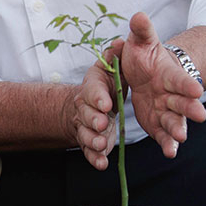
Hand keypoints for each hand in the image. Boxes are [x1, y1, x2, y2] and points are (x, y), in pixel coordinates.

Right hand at [65, 38, 124, 170]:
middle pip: (86, 114)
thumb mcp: (112, 67)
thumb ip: (116, 55)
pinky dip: (95, 158)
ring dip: (93, 140)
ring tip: (102, 144)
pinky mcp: (91, 141)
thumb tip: (121, 41)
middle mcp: (85, 107)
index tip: (107, 104)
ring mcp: (86, 126)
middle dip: (93, 120)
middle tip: (102, 124)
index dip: (98, 97)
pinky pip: (90, 151)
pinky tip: (102, 164)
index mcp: (92, 87)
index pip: (92, 91)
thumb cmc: (107, 82)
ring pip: (86, 134)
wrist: (97, 102)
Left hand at [121, 13, 205, 158]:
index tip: (197, 89)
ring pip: (175, 121)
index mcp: (169, 75)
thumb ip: (141, 31)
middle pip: (183, 102)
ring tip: (181, 139)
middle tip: (200, 116)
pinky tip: (169, 152)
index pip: (181, 79)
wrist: (145, 76)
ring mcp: (166, 110)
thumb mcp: (140, 43)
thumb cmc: (145, 58)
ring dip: (178, 129)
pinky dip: (167, 143)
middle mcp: (172, 94)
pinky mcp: (158, 124)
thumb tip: (138, 15)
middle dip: (191, 108)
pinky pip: (163, 135)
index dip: (188, 84)